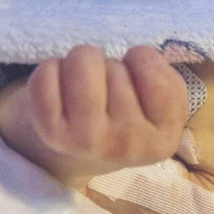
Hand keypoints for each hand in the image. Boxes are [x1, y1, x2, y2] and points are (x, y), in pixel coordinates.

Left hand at [0, 45, 187, 186]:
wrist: (75, 155)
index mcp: (164, 138)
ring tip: (83, 83)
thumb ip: (166, 82)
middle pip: (116, 66)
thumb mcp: (160, 107)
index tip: (135, 79)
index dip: (141, 61)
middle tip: (106, 90)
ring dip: (81, 62)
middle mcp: (129, 144)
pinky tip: (58, 89)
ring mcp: (89, 140)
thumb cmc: (123, 117)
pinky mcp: (52, 133)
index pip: (152, 69)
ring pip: (83, 62)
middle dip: (110, 67)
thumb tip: (137, 58)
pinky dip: (50, 69)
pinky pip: (47, 74)